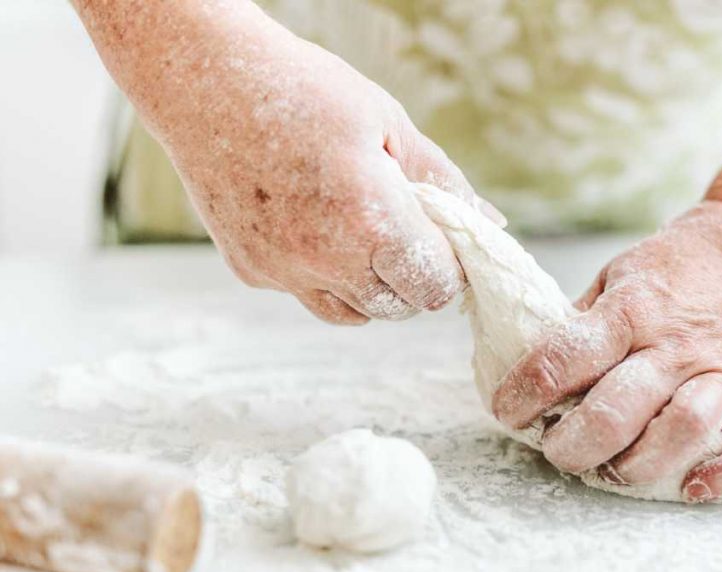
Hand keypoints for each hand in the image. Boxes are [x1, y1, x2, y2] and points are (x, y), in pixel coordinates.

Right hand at [157, 26, 501, 323]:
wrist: (202, 79)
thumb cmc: (302, 90)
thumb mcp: (389, 124)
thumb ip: (442, 182)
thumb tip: (490, 223)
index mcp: (373, 222)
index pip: (436, 287)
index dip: (448, 266)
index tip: (442, 238)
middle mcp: (327, 261)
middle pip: (398, 307)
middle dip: (412, 276)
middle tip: (404, 229)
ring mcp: (284, 272)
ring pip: (353, 313)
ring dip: (371, 286)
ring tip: (362, 231)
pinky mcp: (251, 271)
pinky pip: (306, 294)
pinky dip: (323, 275)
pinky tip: (313, 224)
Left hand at [492, 201, 721, 500]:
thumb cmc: (678, 269)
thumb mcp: (617, 277)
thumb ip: (582, 325)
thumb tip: (532, 371)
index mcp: (632, 310)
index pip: (565, 358)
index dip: (525, 392)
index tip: (506, 410)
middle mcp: (677, 345)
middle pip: (617, 408)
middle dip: (573, 444)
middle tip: (558, 451)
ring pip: (682, 429)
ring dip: (638, 464)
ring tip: (613, 470)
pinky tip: (693, 488)